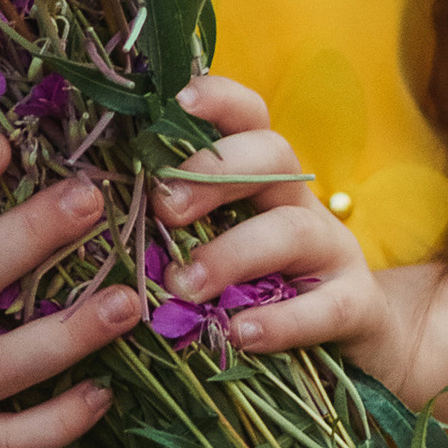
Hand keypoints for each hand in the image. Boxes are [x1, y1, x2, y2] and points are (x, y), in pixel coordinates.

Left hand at [148, 72, 393, 362]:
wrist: (354, 347)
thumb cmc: (262, 292)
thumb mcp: (218, 250)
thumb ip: (174, 230)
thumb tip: (91, 212)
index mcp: (262, 181)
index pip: (247, 118)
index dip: (218, 100)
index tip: (176, 101)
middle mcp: (299, 203)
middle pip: (273, 155)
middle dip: (215, 174)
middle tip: (163, 208)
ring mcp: (333, 252)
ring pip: (291, 230)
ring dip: (231, 254)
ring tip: (183, 287)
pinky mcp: (356, 305)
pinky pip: (326, 307)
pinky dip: (282, 321)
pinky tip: (242, 334)